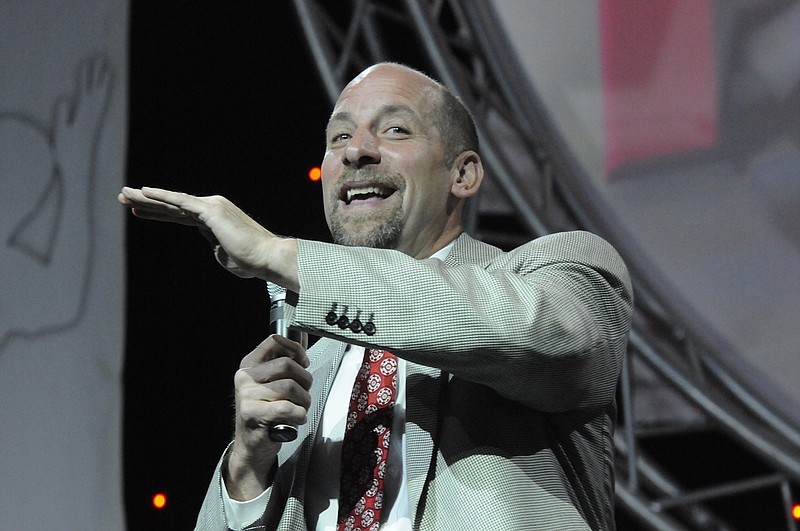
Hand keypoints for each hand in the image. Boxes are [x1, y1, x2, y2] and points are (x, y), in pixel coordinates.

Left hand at [118, 186, 297, 286]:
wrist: (267, 257)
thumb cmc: (251, 260)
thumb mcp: (226, 255)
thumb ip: (216, 248)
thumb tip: (214, 247)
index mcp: (214, 219)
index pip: (180, 215)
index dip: (158, 213)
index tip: (139, 212)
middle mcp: (212, 208)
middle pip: (172, 206)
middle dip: (147, 203)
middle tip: (123, 198)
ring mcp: (211, 207)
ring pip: (173, 202)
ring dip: (147, 199)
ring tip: (124, 195)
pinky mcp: (211, 211)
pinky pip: (181, 202)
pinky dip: (162, 197)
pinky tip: (145, 192)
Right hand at [225, 334, 311, 498]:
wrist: (252, 446)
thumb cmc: (267, 413)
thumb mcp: (271, 384)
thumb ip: (283, 364)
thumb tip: (301, 340)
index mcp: (249, 365)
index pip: (274, 342)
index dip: (296, 349)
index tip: (304, 361)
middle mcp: (245, 377)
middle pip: (288, 366)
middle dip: (305, 381)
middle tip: (303, 393)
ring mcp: (247, 395)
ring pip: (291, 387)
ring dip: (304, 401)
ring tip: (298, 409)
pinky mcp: (253, 413)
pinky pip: (289, 408)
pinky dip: (299, 415)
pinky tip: (294, 420)